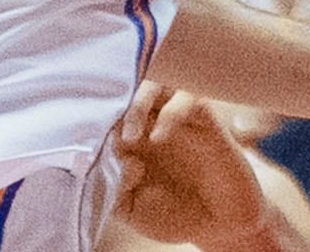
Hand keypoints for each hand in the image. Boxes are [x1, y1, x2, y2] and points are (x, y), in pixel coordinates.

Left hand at [111, 90, 273, 251]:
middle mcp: (155, 124)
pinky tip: (158, 138)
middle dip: (116, 107)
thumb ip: (116, 189)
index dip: (97, 123)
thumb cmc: (176, 215)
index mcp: (133, 143)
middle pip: (132, 90)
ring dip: (139, 102)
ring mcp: (181, 121)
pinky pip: (190, 99)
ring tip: (130, 135)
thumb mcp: (133, 209)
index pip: (110, 115)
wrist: (220, 224)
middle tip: (112, 137)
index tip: (89, 145)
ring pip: (160, 84)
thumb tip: (122, 160)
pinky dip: (171, 112)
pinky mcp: (207, 121)